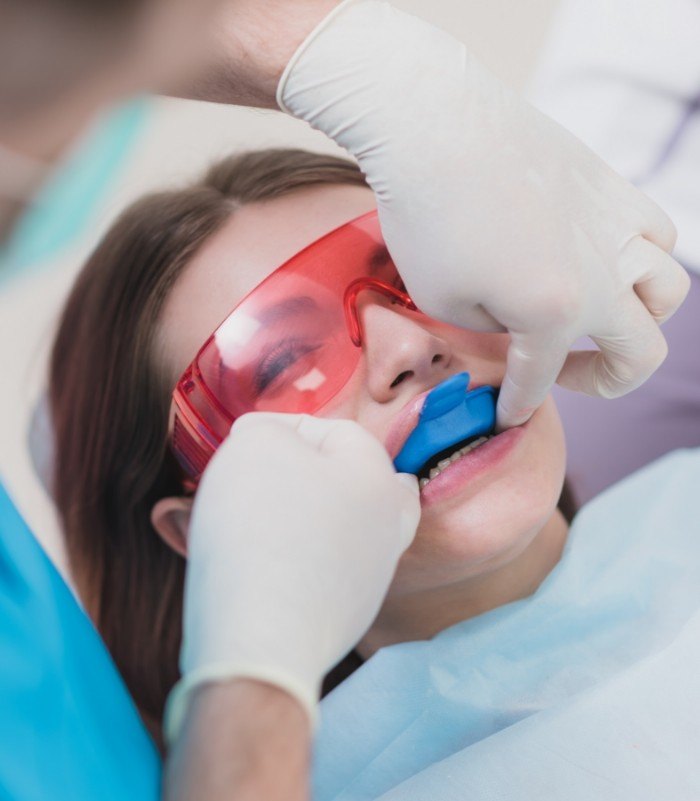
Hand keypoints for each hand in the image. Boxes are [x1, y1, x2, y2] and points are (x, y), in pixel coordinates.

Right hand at [165, 412, 418, 740]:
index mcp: (378, 478)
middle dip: (310, 474)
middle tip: (270, 478)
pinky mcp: (344, 619)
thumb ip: (266, 429)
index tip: (240, 444)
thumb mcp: (256, 445)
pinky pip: (317, 573)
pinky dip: (290, 561)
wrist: (261, 639)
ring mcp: (371, 578)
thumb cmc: (261, 528)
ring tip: (243, 522)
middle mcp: (388, 527)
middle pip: (356, 483)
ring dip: (295, 519)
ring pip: (337, 530)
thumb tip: (268, 442)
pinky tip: (252, 565)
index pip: (334, 430)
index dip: (281, 428)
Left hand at [278, 0, 689, 427]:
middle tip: (566, 376)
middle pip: (642, 351)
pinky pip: (655, 232)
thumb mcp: (442, 301)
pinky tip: (603, 258)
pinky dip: (641, 258)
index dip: (518, 403)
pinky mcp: (611, 185)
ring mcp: (616, 225)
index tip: (505, 415)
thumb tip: (516, 326)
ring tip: (597, 317)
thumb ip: (493, 330)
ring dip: (638, 319)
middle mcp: (603, 274)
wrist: (433, 124)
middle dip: (606, 381)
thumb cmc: (426, 216)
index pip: (541, 378)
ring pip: (667, 289)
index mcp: (555, 312)